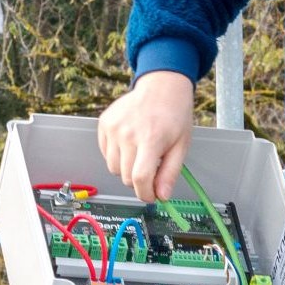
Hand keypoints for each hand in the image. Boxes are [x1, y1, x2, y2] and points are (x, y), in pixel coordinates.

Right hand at [98, 71, 194, 200]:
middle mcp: (128, 133)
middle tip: (151, 168)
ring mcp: (113, 128)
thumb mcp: (181, 146)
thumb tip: (162, 196)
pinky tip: (130, 143)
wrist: (161, 88)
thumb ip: (170, 173)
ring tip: (140, 152)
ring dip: (126, 168)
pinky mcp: (104, 123)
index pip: (140, 179)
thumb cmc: (174, 116)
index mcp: (150, 139)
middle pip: (125, 177)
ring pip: (114, 168)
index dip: (145, 194)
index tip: (150, 197)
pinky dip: (117, 155)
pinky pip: (106, 154)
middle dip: (139, 181)